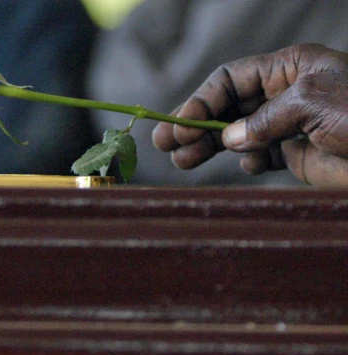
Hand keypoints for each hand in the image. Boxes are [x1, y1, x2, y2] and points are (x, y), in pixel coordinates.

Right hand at [152, 44, 347, 186]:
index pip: (230, 79)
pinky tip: (245, 165)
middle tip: (164, 145)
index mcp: (288, 69)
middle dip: (194, 125)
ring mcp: (287, 126)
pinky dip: (245, 161)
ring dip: (207, 147)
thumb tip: (229, 138)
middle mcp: (283, 95)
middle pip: (226, 108)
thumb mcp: (310, 103)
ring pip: (235, 134)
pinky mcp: (295, 154)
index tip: (178, 124)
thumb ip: (264, 119)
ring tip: (181, 162)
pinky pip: (257, 156)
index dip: (200, 100)